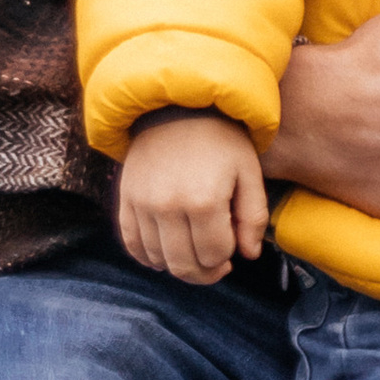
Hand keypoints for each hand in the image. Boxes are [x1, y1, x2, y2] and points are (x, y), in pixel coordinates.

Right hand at [116, 113, 267, 282]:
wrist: (178, 106)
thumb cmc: (221, 140)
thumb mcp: (249, 172)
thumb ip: (253, 217)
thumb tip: (249, 255)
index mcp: (204, 200)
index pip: (214, 255)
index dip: (226, 260)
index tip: (233, 250)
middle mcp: (168, 206)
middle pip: (184, 265)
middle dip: (204, 273)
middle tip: (216, 265)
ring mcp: (142, 204)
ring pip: (158, 260)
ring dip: (178, 266)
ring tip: (193, 254)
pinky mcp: (125, 199)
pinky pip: (132, 244)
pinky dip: (148, 257)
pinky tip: (164, 255)